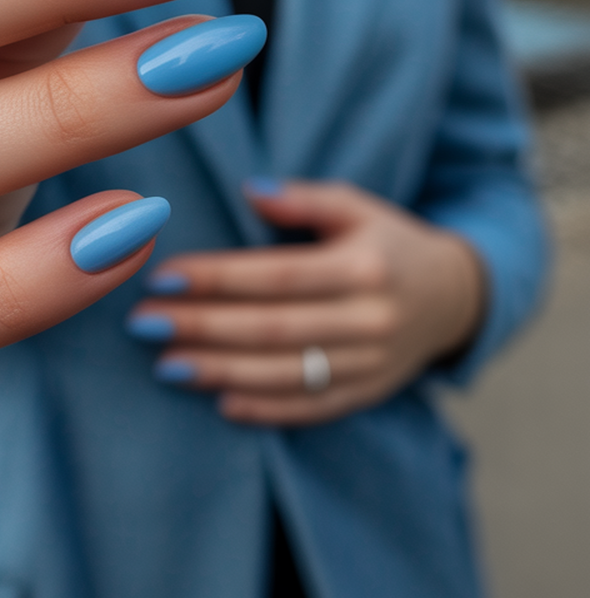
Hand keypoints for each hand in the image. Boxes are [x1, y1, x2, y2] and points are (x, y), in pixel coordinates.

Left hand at [127, 180, 485, 423]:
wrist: (453, 297)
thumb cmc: (386, 241)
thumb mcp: (356, 205)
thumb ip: (304, 197)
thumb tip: (249, 189)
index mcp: (363, 266)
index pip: (277, 275)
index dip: (218, 278)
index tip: (163, 276)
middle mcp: (370, 319)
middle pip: (273, 328)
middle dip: (202, 326)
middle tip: (145, 323)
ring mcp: (372, 364)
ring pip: (286, 374)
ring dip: (220, 371)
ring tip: (166, 364)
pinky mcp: (368, 395)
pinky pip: (311, 408)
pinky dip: (265, 409)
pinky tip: (219, 402)